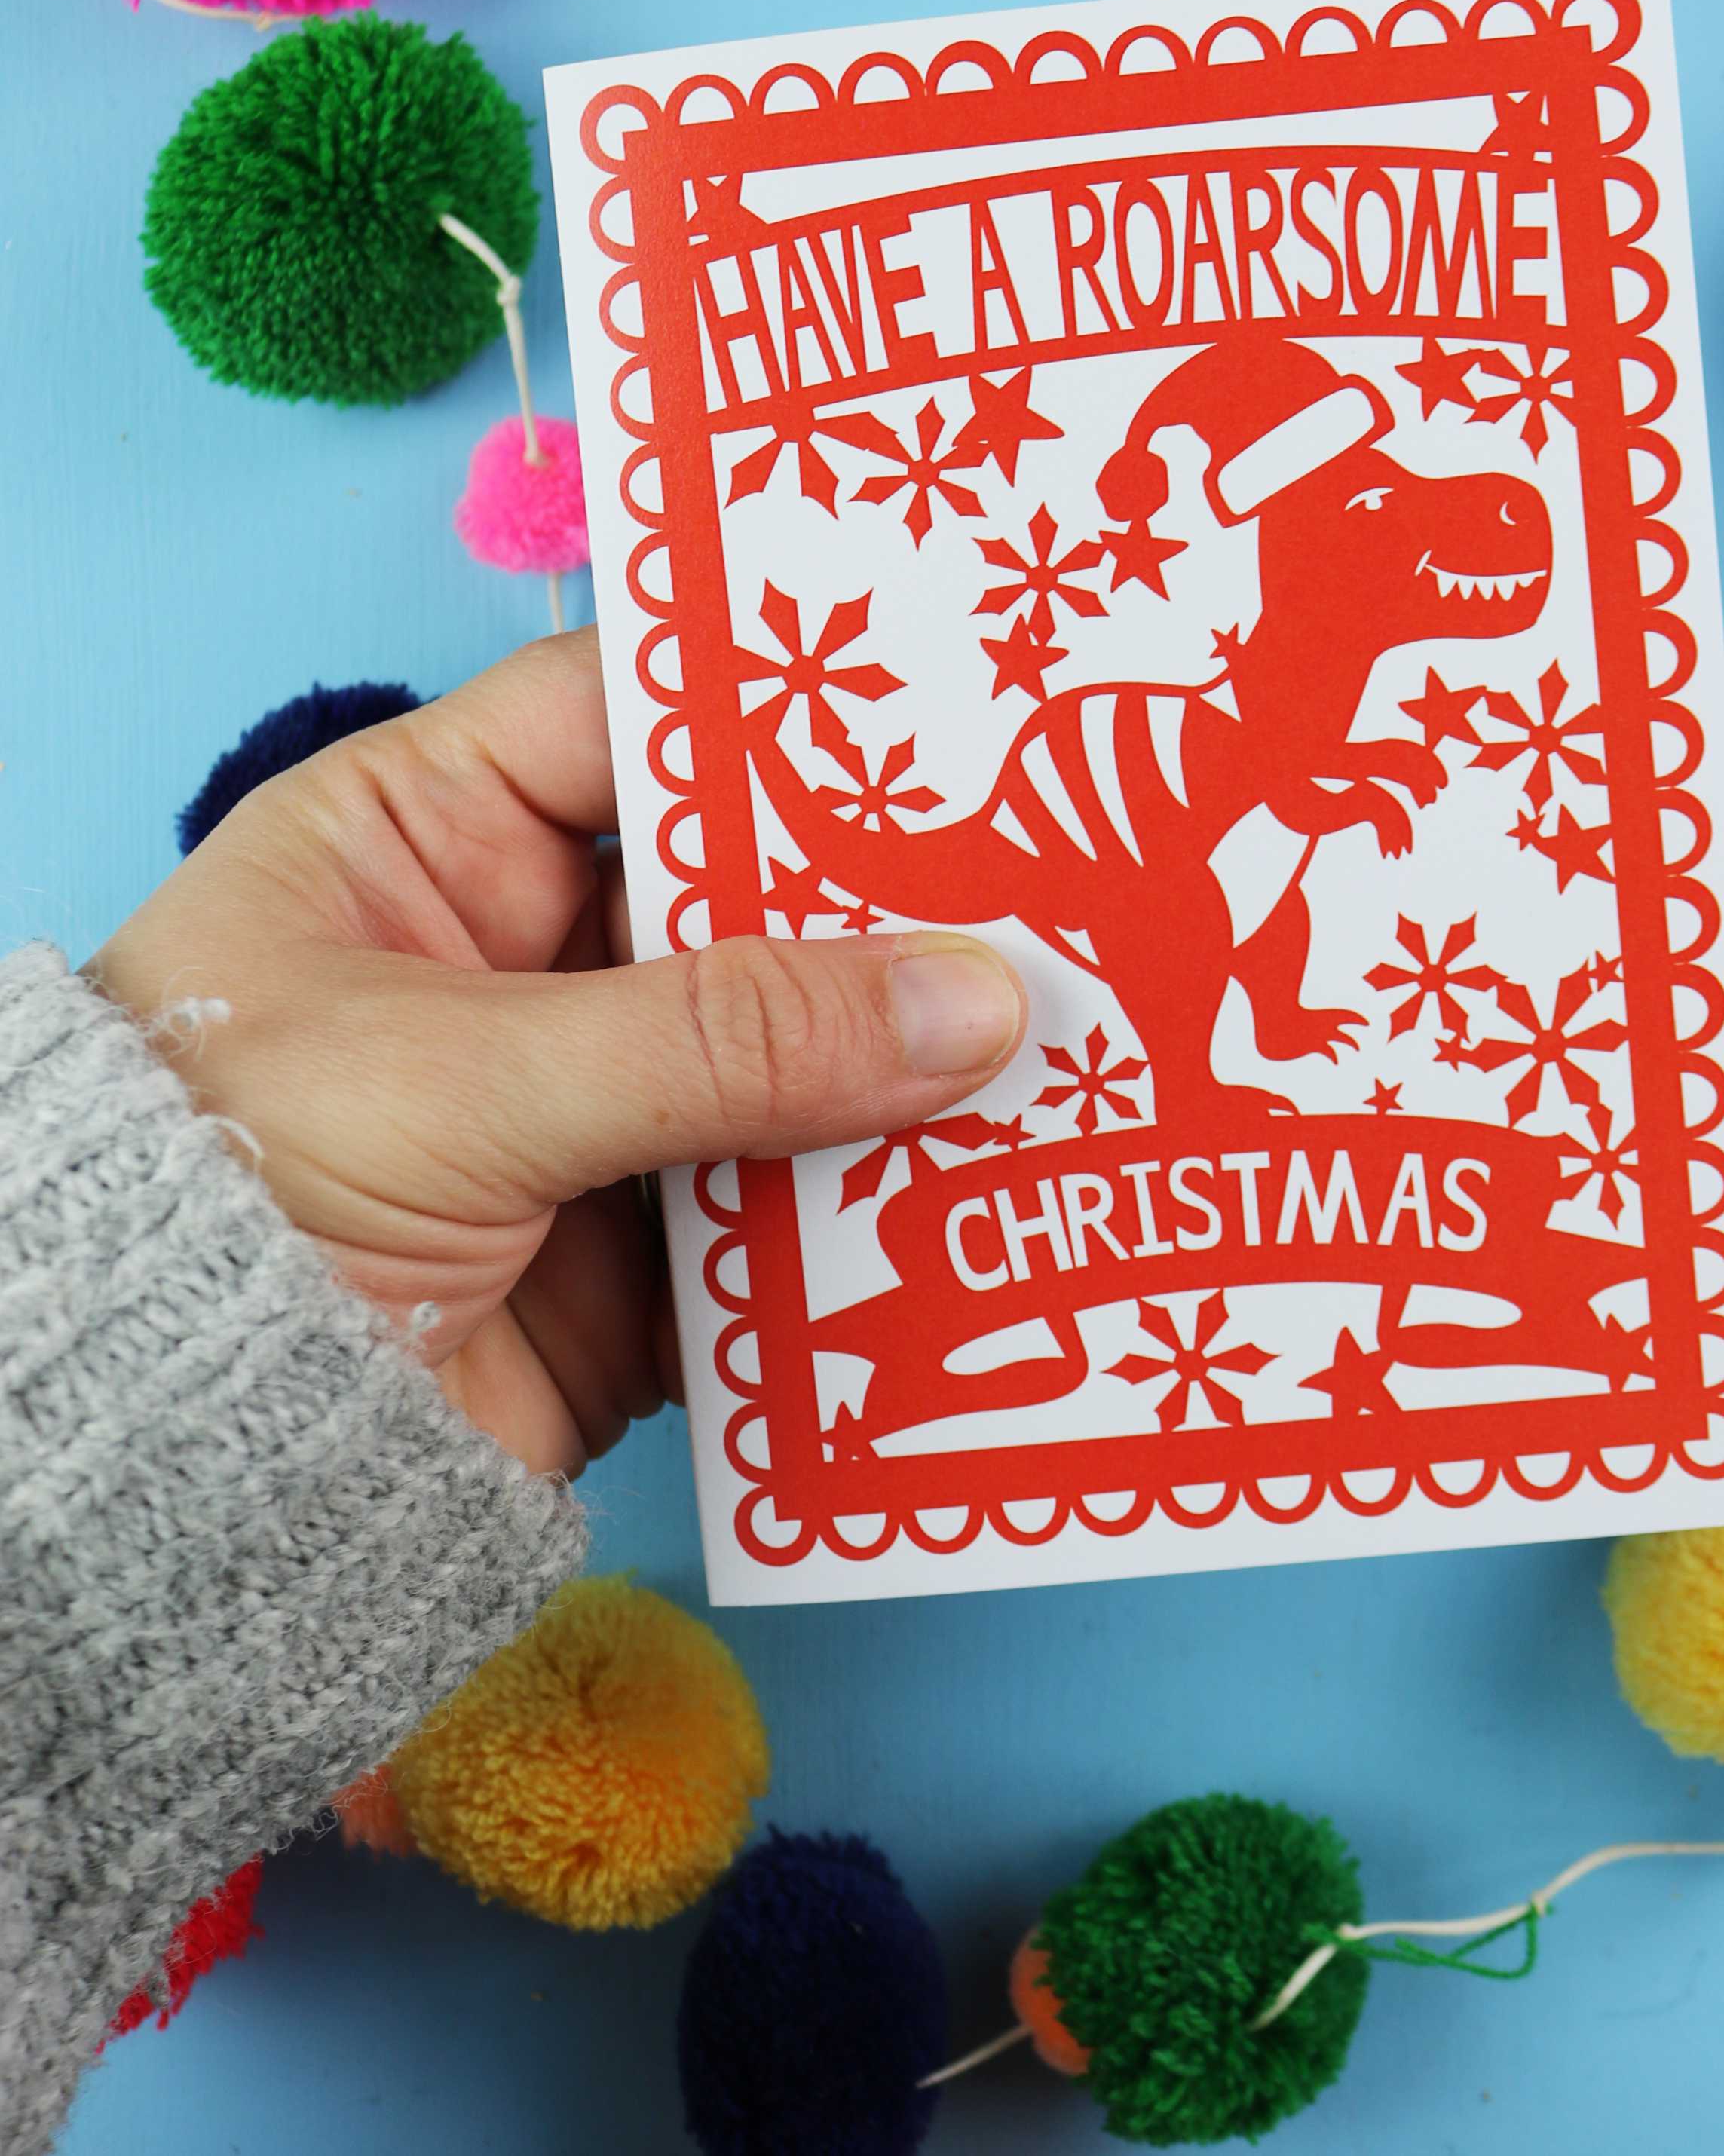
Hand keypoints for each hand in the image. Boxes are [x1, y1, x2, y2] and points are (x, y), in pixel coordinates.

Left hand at [86, 631, 1025, 1476]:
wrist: (179, 1485)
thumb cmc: (237, 1205)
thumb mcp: (465, 1080)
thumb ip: (721, 1036)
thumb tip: (974, 1001)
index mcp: (431, 843)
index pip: (625, 716)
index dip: (772, 701)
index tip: (945, 698)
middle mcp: (532, 959)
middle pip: (749, 894)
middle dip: (893, 904)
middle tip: (1064, 880)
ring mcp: (604, 1106)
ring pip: (799, 1054)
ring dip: (918, 1063)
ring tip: (1084, 1033)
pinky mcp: (659, 1250)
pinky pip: (804, 1203)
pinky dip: (894, 1206)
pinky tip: (1014, 1183)